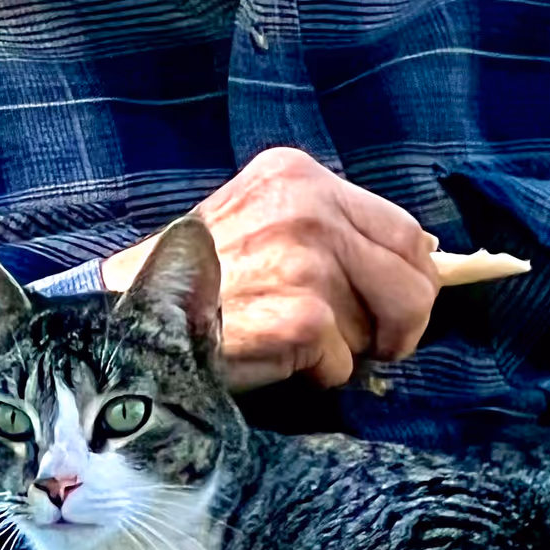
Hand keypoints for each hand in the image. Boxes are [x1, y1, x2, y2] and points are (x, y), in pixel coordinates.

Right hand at [103, 146, 439, 390]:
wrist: (130, 318)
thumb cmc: (198, 278)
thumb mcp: (261, 220)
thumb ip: (329, 228)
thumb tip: (419, 260)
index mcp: (298, 174)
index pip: (405, 229)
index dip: (412, 277)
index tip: (397, 306)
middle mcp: (309, 207)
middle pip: (413, 277)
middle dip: (403, 322)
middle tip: (378, 345)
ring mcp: (308, 261)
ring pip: (382, 326)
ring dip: (348, 349)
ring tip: (292, 338)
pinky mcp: (304, 316)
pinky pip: (345, 366)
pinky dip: (317, 375)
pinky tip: (273, 356)